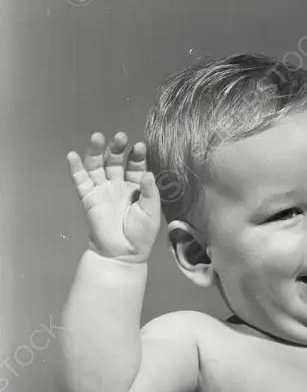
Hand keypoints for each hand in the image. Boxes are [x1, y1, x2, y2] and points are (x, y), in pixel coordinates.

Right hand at [67, 132, 160, 263]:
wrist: (122, 254)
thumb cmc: (141, 234)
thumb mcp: (151, 212)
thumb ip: (150, 192)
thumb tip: (148, 173)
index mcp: (135, 187)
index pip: (135, 166)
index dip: (136, 156)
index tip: (139, 146)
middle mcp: (117, 185)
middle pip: (114, 161)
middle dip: (117, 148)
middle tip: (120, 137)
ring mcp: (101, 190)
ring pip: (96, 166)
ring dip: (96, 151)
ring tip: (97, 137)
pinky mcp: (88, 197)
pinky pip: (80, 180)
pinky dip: (75, 168)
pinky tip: (71, 156)